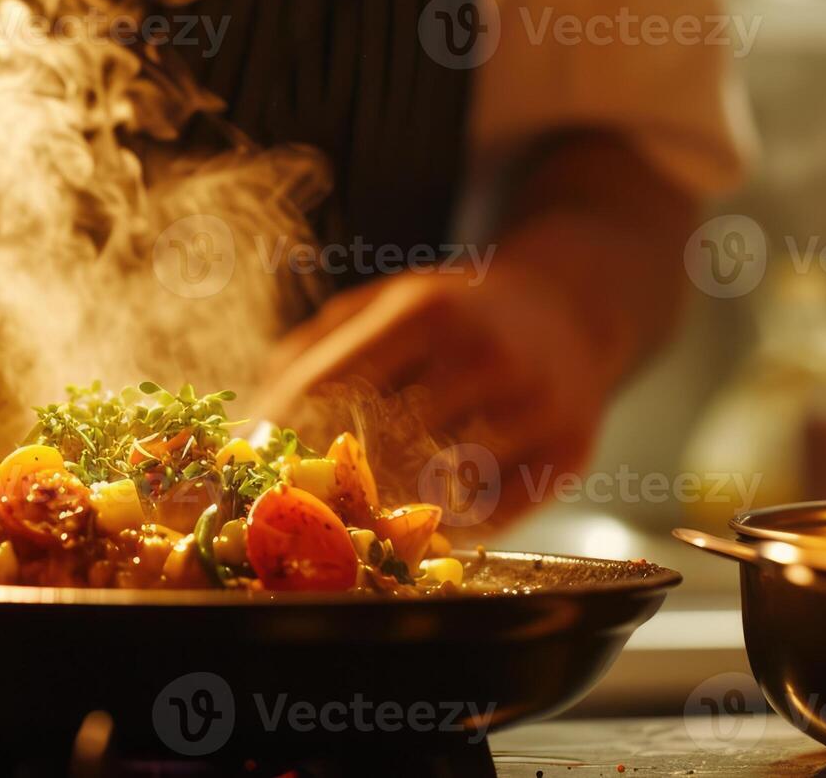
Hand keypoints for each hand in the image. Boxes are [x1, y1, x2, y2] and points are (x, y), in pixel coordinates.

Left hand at [257, 264, 610, 525]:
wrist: (570, 307)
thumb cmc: (457, 312)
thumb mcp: (386, 301)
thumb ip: (317, 348)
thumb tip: (256, 414)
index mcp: (427, 311)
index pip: (340, 384)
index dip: (291, 428)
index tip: (255, 460)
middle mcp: (487, 355)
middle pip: (387, 442)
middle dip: (334, 478)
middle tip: (295, 508)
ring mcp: (536, 406)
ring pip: (441, 484)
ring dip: (390, 509)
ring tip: (352, 523)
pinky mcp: (569, 453)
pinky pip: (493, 513)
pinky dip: (450, 525)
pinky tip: (420, 523)